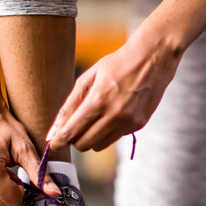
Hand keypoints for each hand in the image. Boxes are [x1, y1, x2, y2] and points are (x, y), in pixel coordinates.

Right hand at [0, 103, 59, 205]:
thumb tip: (54, 192)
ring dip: (7, 191)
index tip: (27, 178)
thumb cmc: (3, 127)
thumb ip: (39, 173)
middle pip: (5, 205)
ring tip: (9, 170)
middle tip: (19, 173)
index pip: (13, 202)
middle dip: (16, 192)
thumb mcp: (25, 147)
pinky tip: (1, 172)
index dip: (25, 192)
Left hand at [47, 26, 181, 151]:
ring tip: (94, 119)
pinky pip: (115, 138)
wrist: (153, 58)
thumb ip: (70, 105)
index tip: (53, 142)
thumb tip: (54, 131)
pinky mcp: (139, 125)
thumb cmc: (117, 64)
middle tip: (74, 126)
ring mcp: (129, 122)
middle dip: (74, 138)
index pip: (72, 132)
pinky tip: (113, 113)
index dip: (59, 140)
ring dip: (91, 138)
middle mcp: (115, 114)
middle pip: (83, 144)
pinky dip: (108, 131)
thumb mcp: (88, 78)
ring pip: (99, 146)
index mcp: (99, 99)